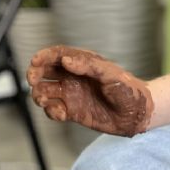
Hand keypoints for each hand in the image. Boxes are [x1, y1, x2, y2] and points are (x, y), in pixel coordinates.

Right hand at [26, 45, 154, 136]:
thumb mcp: (111, 75)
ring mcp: (71, 94)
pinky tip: (61, 114)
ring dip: (39, 95)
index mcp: (82, 63)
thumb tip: (66, 60)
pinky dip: (51, 112)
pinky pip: (53, 110)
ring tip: (45, 101)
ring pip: (44, 91)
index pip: (57, 55)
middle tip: (33, 80)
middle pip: (45, 71)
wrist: (136, 114)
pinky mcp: (72, 111)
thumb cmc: (128, 90)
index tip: (35, 61)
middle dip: (34, 74)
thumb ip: (89, 66)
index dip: (43, 56)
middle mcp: (73, 77)